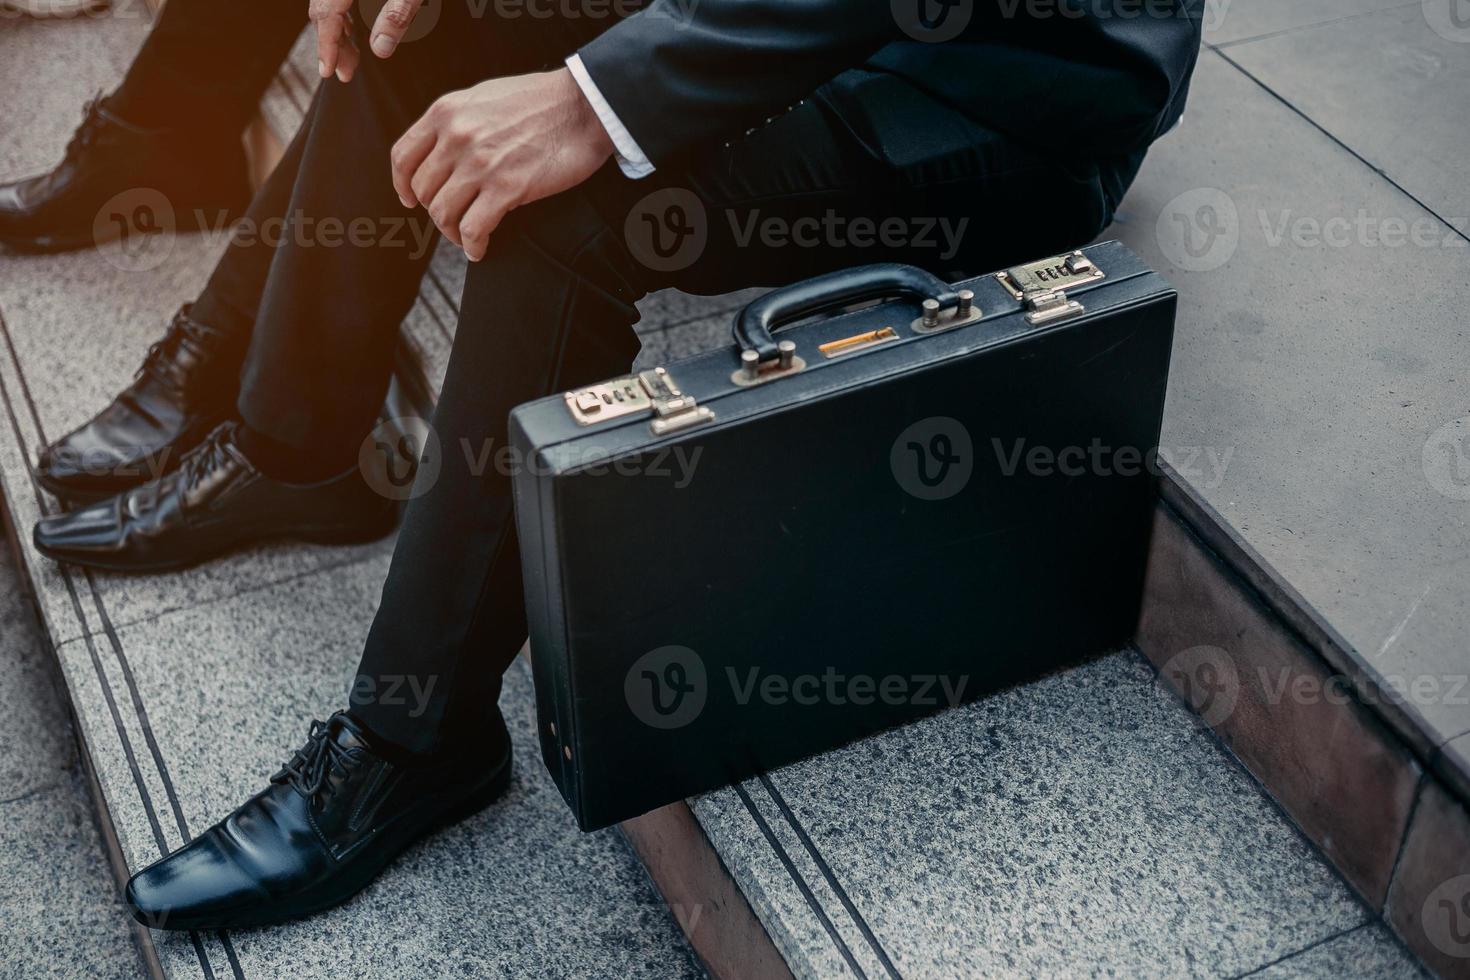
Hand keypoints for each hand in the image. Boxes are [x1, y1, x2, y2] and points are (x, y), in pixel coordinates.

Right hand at [312, 0, 426, 81]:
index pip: (327, 13)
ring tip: (350, 58)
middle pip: (324, 9)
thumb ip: (397, 16)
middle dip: (332, 44)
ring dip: (337, 31)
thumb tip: (380, 51)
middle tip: (345, 74)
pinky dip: (341, 16)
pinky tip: (351, 31)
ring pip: (328, 3)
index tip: (327, 72)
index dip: (326, 44)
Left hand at [391, 69, 615, 261]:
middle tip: (452, 219)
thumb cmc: (539, 101)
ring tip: (466, 238)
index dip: (402, 185)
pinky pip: (473, 229)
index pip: (403, 157)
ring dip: (451, 233)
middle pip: (424, 190)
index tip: (410, 199)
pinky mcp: (508, 187)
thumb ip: (457, 122)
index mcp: (446, 112)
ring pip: (443, 213)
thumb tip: (441, 150)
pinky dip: (472, 246)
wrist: (582, 106)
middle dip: (435, 211)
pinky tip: (479, 249)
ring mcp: (481, 163)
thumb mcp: (482, 97)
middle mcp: (457, 137)